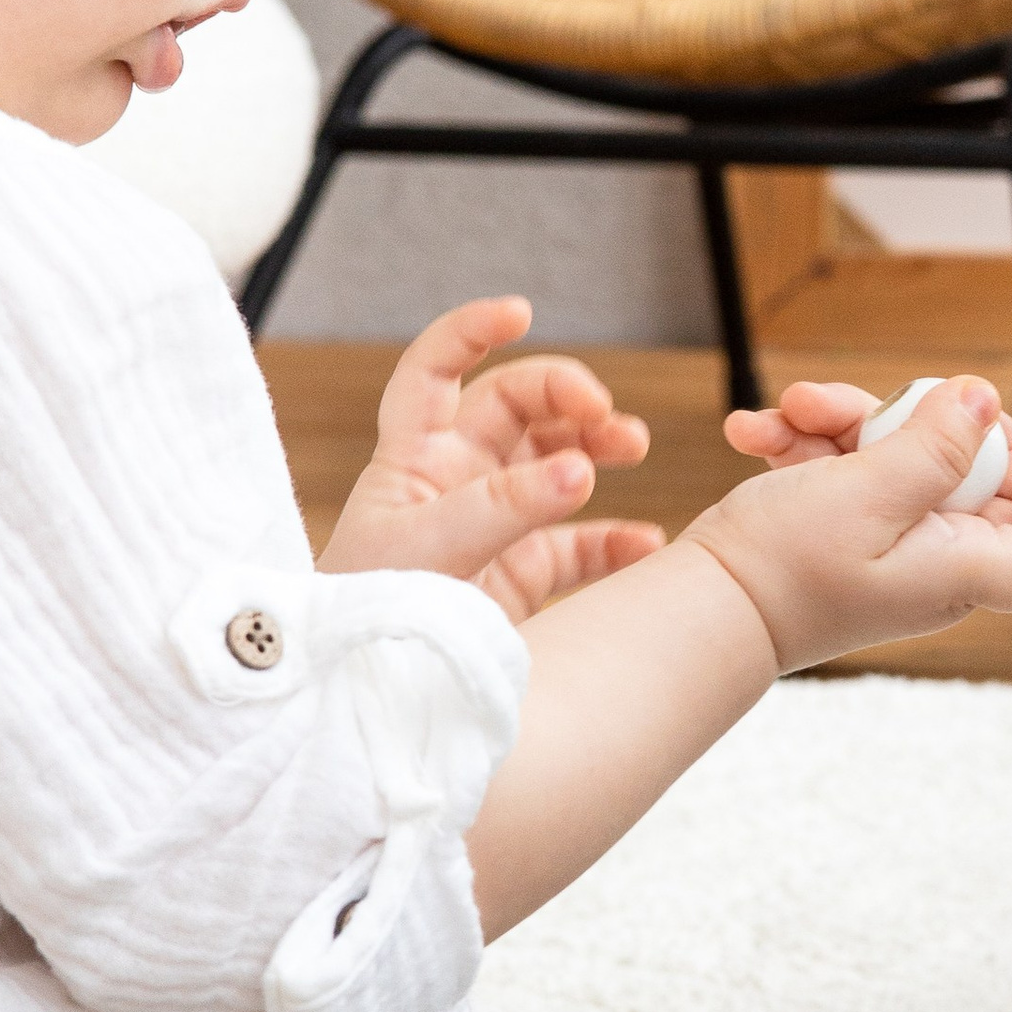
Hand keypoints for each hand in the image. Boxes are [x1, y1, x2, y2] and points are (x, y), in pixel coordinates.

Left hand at [318, 297, 663, 617]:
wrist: (364, 698)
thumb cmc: (366, 615)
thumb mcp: (428, 550)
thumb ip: (505, 507)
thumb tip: (583, 465)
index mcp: (412, 456)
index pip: (436, 369)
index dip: (473, 331)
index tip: (521, 312)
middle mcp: (455, 478)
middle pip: (517, 408)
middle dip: (566, 395)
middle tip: (604, 415)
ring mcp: (493, 525)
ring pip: (557, 464)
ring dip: (598, 447)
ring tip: (633, 450)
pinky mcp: (521, 576)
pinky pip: (580, 546)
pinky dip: (616, 541)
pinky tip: (647, 544)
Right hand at [688, 375, 1011, 671]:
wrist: (700, 607)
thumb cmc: (786, 567)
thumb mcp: (869, 492)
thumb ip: (937, 447)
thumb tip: (986, 401)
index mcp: (957, 566)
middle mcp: (929, 559)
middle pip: (966, 475)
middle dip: (916, 422)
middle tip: (890, 400)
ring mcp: (881, 544)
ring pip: (893, 458)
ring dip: (840, 421)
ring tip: (789, 409)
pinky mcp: (834, 528)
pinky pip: (841, 469)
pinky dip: (804, 443)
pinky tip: (755, 432)